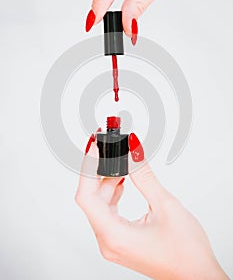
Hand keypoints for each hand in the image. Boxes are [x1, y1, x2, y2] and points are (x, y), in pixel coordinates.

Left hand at [75, 135, 228, 279]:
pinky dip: (113, 193)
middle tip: (106, 148)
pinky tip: (121, 180)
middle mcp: (108, 241)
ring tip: (119, 162)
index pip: (86, 196)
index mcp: (114, 236)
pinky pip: (108, 211)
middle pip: (91, 198)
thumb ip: (144, 176)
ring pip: (99, 204)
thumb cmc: (187, 252)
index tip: (94, 147)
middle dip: (98, 170)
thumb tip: (132, 150)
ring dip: (107, 181)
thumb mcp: (165, 206)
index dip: (88, 168)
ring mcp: (113, 242)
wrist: (198, 276)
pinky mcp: (120, 240)